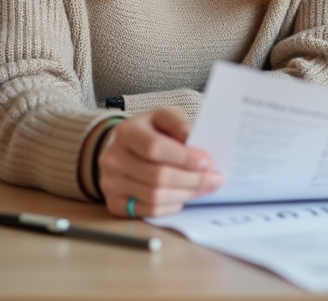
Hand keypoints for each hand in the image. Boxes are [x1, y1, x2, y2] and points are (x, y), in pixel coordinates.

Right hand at [94, 108, 222, 217]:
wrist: (122, 149)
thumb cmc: (149, 131)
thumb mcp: (163, 117)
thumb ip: (179, 124)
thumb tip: (194, 141)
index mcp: (126, 132)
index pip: (155, 148)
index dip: (184, 158)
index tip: (207, 162)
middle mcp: (113, 159)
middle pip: (158, 176)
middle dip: (192, 180)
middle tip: (215, 180)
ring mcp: (111, 183)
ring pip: (155, 196)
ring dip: (186, 194)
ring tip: (206, 188)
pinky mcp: (115, 203)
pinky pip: (149, 211)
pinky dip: (171, 206)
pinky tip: (184, 197)